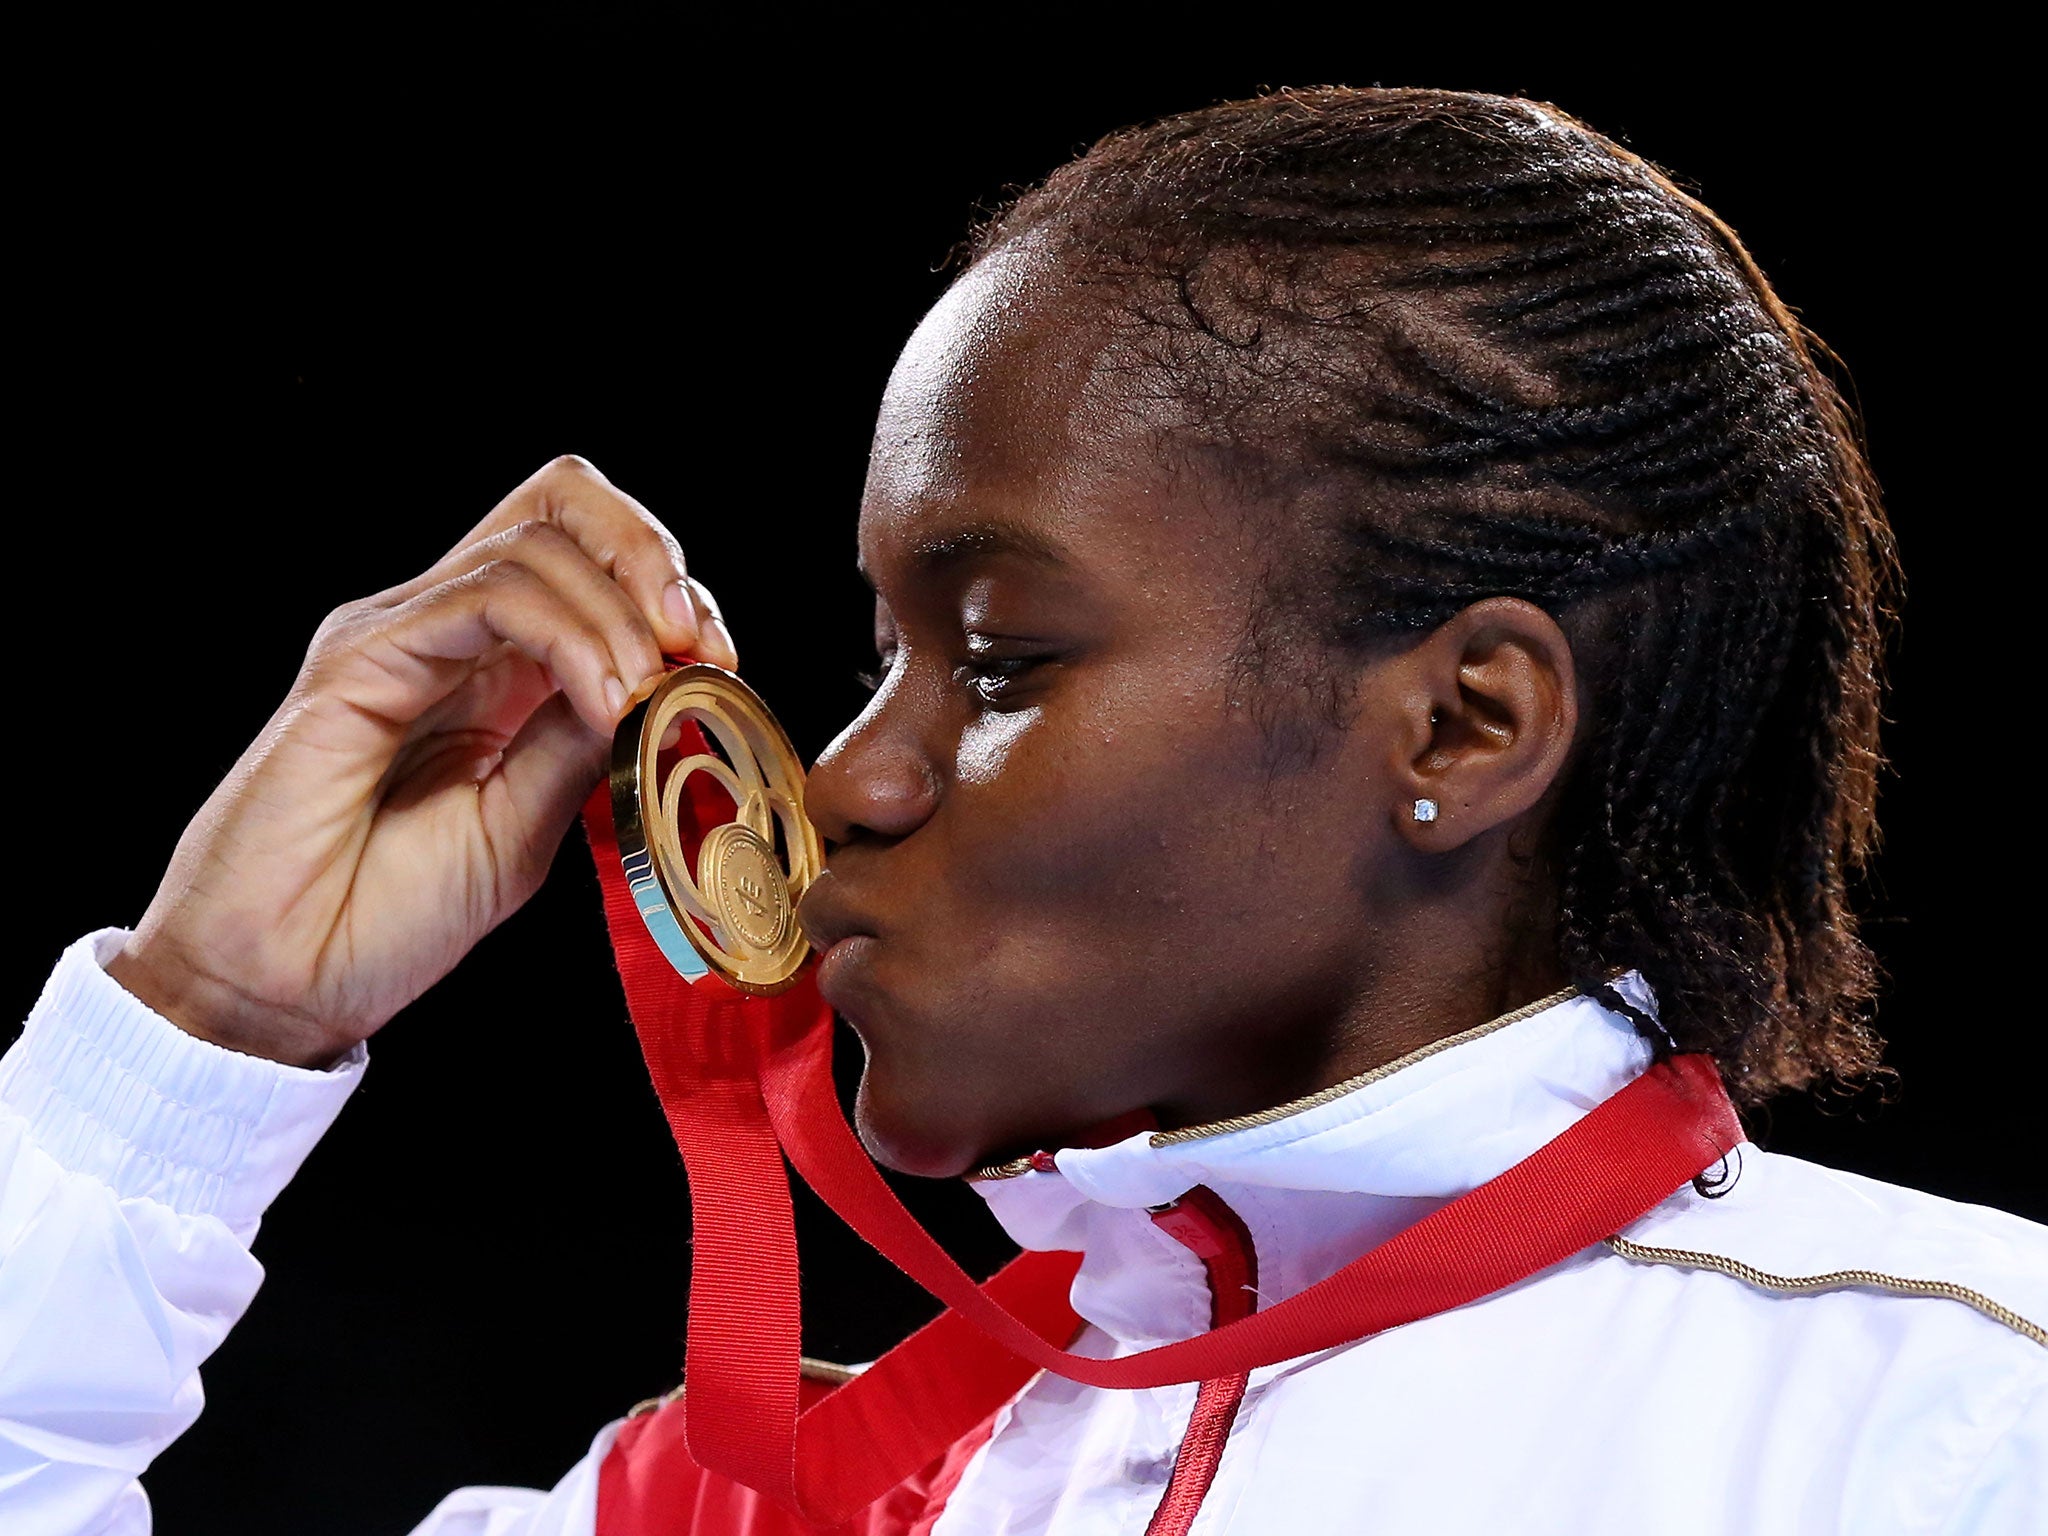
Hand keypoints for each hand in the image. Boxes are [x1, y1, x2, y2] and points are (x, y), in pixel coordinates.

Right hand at [107, 456, 737, 1067]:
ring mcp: (398, 633)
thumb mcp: (525, 826)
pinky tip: (606, 702)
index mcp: (494, 666)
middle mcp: (445, 629)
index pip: (587, 553)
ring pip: (534, 542)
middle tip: (699, 644)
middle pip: (560, 502)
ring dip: (622, 615)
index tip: (722, 665)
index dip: (669, 589)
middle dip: (651, 553)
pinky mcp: (359, 657)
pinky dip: (572, 637)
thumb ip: (582, 744)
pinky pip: (488, 598)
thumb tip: (664, 684)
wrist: (279, 983)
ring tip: (644, 702)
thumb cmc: (385, 919)